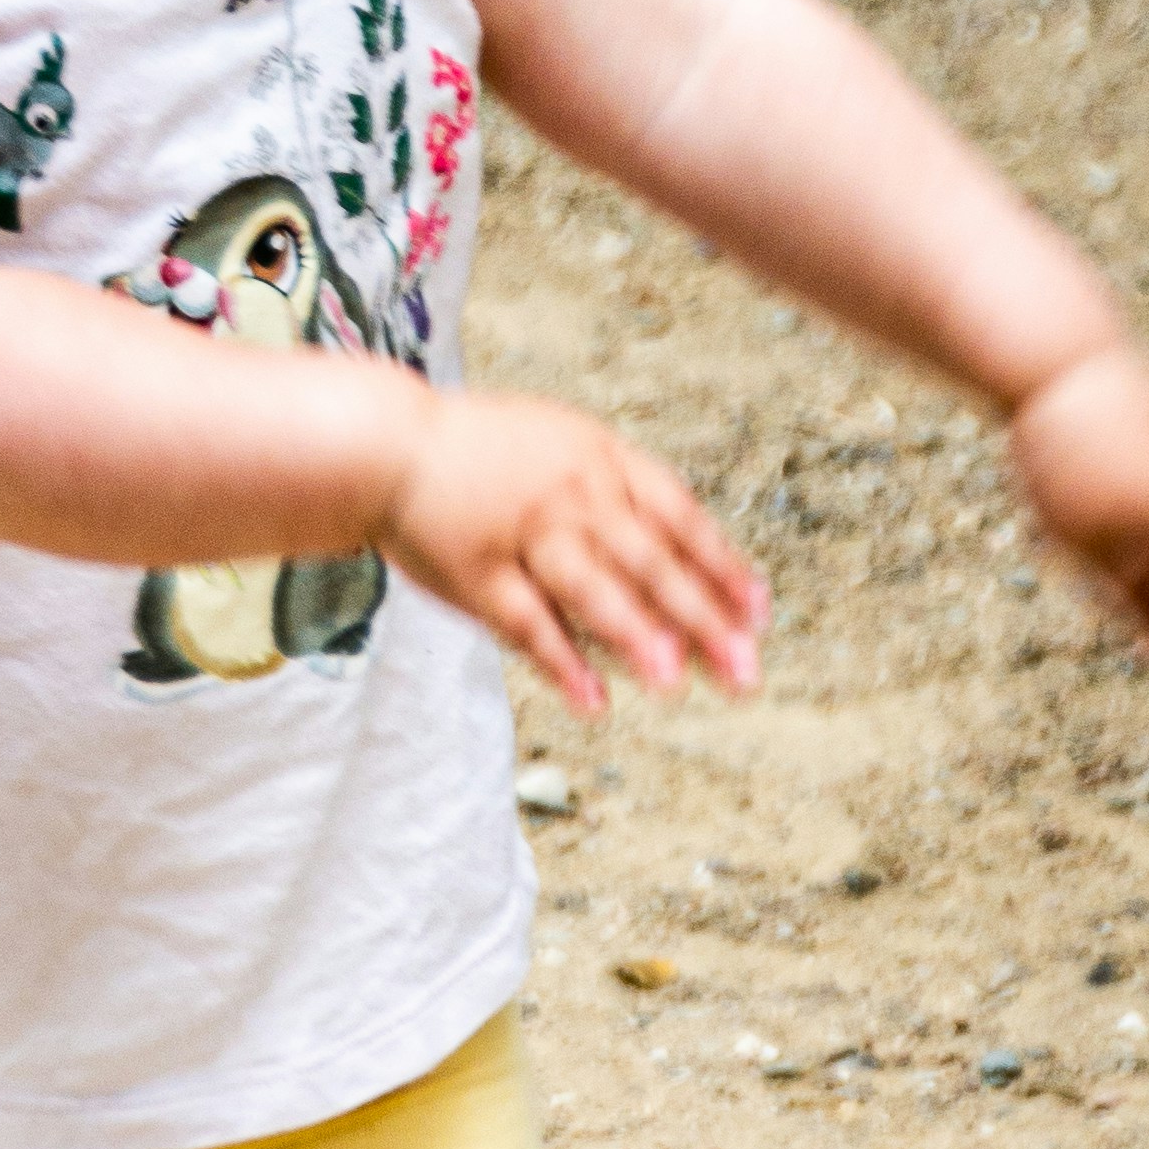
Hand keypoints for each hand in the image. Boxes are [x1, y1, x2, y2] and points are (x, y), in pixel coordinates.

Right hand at [379, 391, 766, 718]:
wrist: (389, 444)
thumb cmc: (486, 455)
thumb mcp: (565, 446)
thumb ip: (620, 495)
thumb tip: (688, 557)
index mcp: (601, 462)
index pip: (679, 517)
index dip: (722, 567)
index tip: (759, 614)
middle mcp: (572, 496)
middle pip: (649, 560)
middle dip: (701, 617)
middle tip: (744, 669)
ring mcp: (524, 534)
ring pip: (590, 588)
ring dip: (634, 636)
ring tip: (673, 682)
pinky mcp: (477, 573)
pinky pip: (525, 622)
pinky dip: (561, 663)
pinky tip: (595, 703)